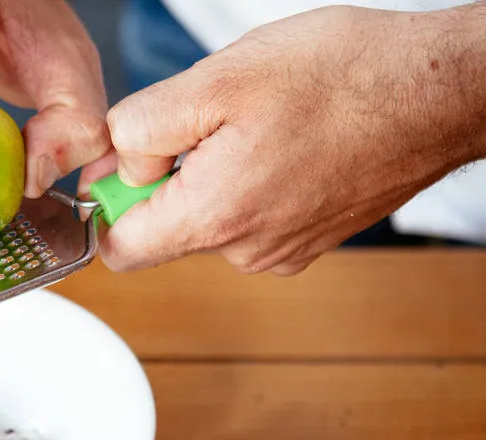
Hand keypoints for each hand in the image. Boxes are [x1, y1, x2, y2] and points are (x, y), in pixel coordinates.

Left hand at [86, 4, 485, 274]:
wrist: (441, 92)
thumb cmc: (342, 78)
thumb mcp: (217, 80)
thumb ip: (142, 129)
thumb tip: (115, 167)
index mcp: (213, 217)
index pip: (119, 249)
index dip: (107, 202)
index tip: (125, 162)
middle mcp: (245, 251)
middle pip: (163, 232)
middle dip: (164, 179)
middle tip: (202, 123)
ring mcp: (282, 251)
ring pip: (208, 222)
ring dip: (209, 177)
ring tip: (255, 127)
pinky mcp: (308, 240)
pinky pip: (251, 220)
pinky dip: (249, 184)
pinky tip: (281, 143)